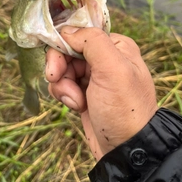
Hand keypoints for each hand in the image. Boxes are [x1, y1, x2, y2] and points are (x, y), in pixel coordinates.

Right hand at [46, 26, 157, 160]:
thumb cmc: (123, 108)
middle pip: (68, 51)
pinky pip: (63, 84)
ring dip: (63, 85)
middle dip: (61, 68)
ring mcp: (93, 76)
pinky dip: (65, 94)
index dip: (63, 46)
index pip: (80, 34)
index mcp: (115, 46)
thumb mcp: (113, 69)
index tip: (56, 66)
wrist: (126, 150)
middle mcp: (104, 58)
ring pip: (63, 68)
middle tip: (57, 80)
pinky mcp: (84, 92)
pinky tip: (77, 106)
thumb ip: (92, 42)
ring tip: (76, 101)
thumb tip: (67, 31)